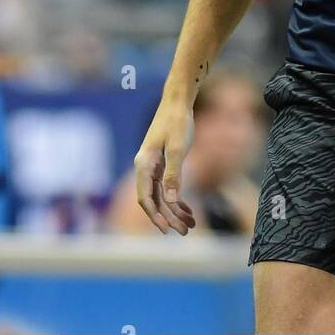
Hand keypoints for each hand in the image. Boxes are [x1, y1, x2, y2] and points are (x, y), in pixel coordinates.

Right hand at [134, 96, 196, 234]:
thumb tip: (172, 201)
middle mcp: (145, 168)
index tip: (167, 231)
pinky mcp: (162, 164)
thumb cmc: (177, 122)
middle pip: (155, 200)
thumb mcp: (176, 149)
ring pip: (162, 196)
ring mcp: (153, 167)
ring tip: (191, 225)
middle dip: (169, 218)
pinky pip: (167, 187)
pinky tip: (189, 210)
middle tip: (185, 232)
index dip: (155, 216)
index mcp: (144, 165)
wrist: (178, 102)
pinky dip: (178, 199)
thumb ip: (173, 175)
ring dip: (175, 211)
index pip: (145, 198)